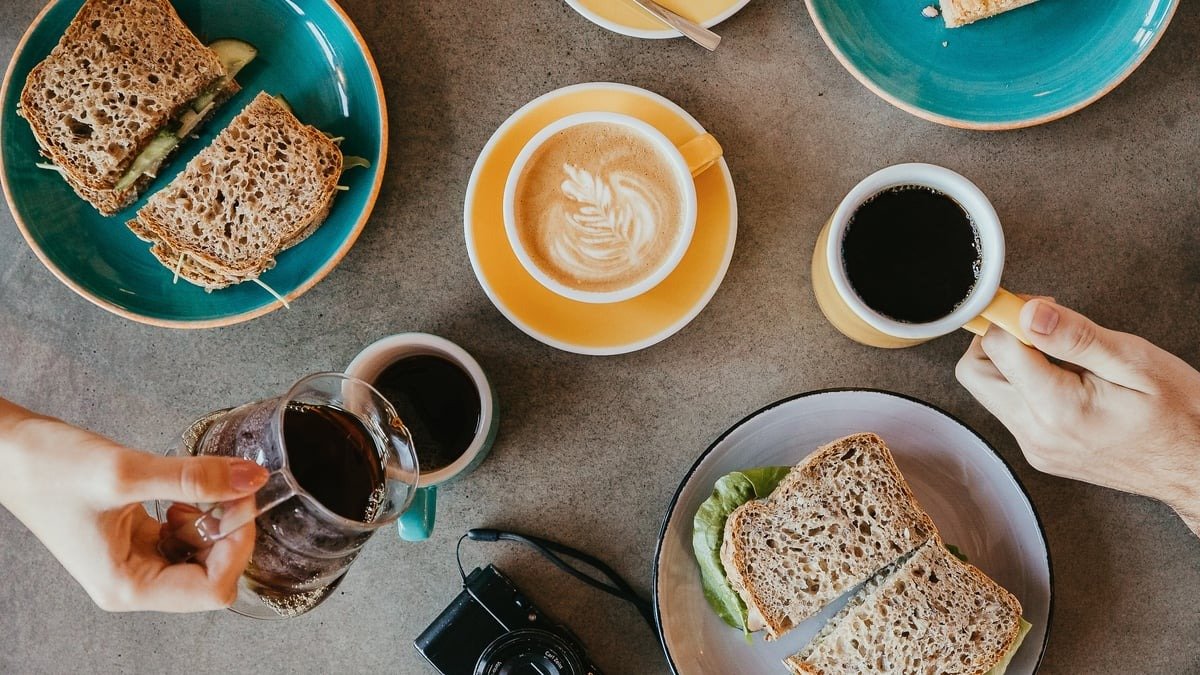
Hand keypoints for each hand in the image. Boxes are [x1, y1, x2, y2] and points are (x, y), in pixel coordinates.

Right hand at [0, 404, 267, 610]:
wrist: (9, 452)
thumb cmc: (47, 469)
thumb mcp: (125, 472)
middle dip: (229, 533)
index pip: (213, 589)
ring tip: (203, 489)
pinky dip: (198, 516)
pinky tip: (183, 494)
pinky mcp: (135, 540)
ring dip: (215, 523)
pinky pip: (185, 539)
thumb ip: (193, 479)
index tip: (241, 501)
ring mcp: (134, 563)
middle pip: (213, 576)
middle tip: (230, 489)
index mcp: (127, 587)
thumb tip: (251, 479)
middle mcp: (132, 584)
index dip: (237, 546)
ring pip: (203, 557)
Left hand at [956, 299, 1199, 535]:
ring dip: (1009, 363)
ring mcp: (1035, 447)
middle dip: (996, 339)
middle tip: (1039, 325)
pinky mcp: (1039, 452)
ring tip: (1058, 353)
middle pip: (974, 373)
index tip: (1037, 305)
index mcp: (1057, 409)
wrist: (1197, 468)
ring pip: (988, 392)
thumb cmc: (1181, 416)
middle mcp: (1036, 433)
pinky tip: (1063, 379)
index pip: (995, 348)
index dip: (1011, 315)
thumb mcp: (1136, 363)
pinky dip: (1023, 386)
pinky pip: (1010, 410)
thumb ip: (1076, 337)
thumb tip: (1029, 313)